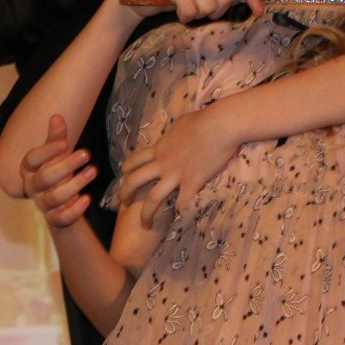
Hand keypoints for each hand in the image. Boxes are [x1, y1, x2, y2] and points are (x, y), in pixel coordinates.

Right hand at [19, 115, 95, 229]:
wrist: (61, 203)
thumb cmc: (58, 171)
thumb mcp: (58, 154)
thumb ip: (56, 137)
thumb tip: (57, 116)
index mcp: (28, 169)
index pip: (32, 159)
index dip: (47, 151)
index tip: (65, 142)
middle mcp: (32, 187)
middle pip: (44, 178)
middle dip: (65, 166)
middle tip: (87, 154)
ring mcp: (42, 204)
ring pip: (53, 198)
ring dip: (75, 185)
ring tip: (93, 171)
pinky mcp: (54, 219)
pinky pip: (61, 218)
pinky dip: (75, 210)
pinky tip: (88, 198)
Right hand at [112, 0, 262, 23]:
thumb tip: (256, 4)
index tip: (259, 12)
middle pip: (225, 0)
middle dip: (212, 12)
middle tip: (196, 9)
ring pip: (209, 7)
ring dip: (195, 15)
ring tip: (183, 7)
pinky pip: (191, 10)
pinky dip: (184, 16)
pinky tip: (176, 9)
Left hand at [117, 104, 243, 226]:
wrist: (221, 125)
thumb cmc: (204, 119)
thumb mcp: (179, 124)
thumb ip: (172, 135)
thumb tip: (172, 136)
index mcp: (159, 148)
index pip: (134, 160)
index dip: (126, 170)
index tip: (124, 176)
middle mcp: (162, 163)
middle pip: (134, 181)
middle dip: (125, 194)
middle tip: (124, 204)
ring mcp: (176, 174)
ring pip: (152, 199)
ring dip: (145, 214)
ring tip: (145, 224)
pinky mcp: (192, 183)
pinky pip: (181, 204)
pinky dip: (179, 213)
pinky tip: (179, 218)